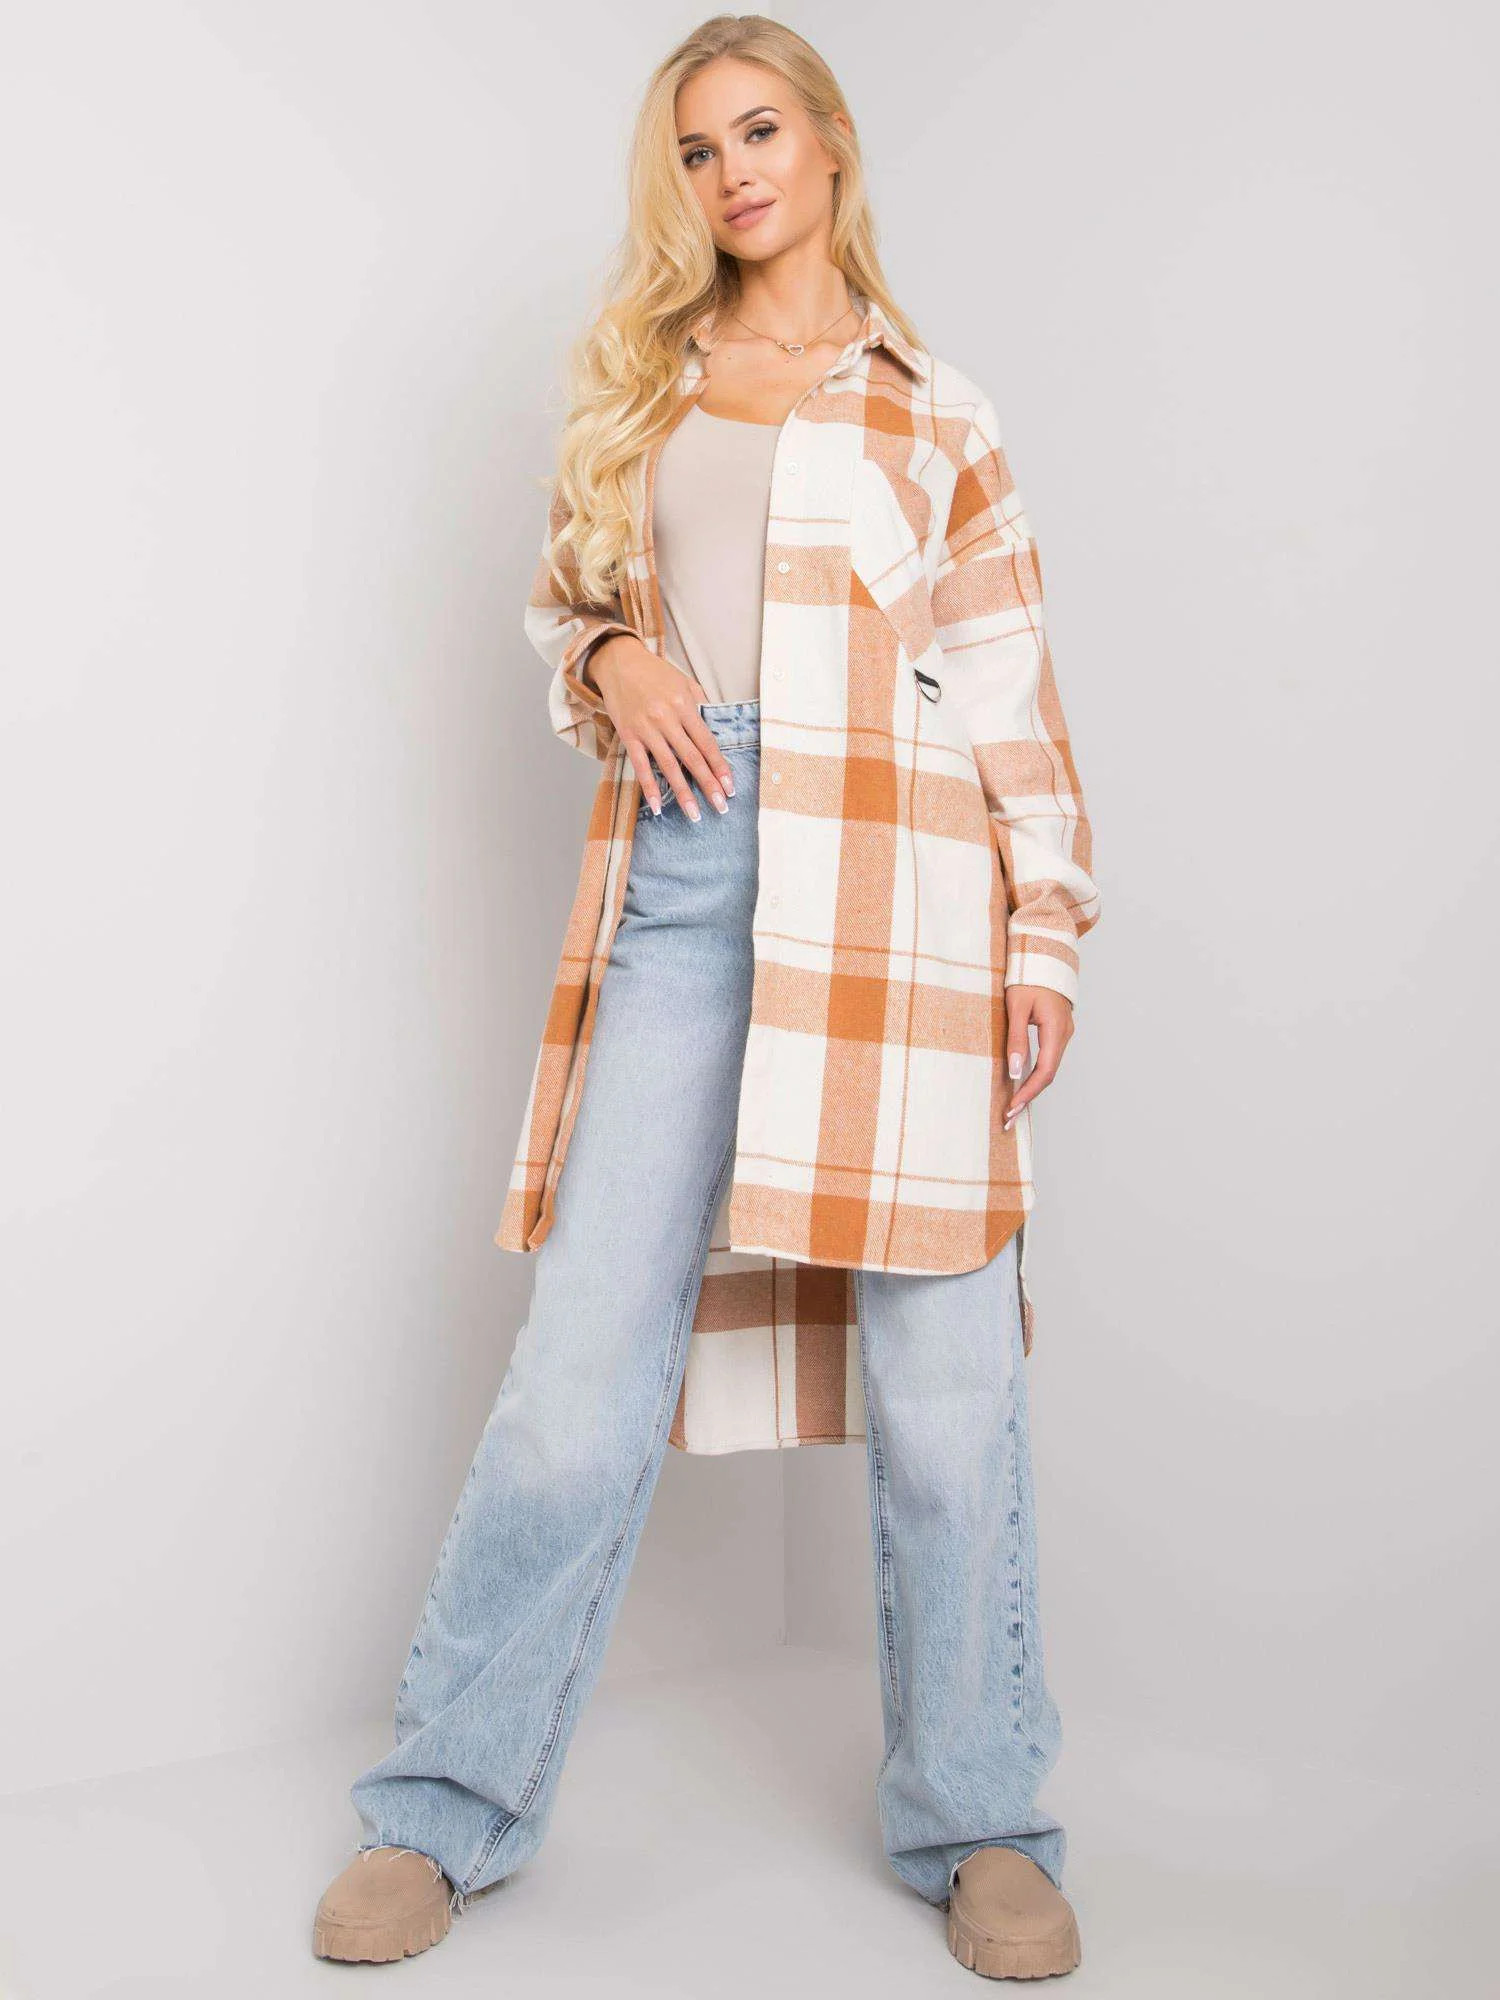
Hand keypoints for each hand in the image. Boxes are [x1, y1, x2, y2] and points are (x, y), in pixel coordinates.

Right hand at [589, 635, 732, 819]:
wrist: (619, 662)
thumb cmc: (655, 673)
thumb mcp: (685, 682)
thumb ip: (700, 705)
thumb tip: (715, 730)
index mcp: (684, 705)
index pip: (707, 743)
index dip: (720, 767)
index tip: (730, 787)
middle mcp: (666, 718)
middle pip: (692, 758)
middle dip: (708, 785)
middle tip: (721, 807)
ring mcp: (646, 728)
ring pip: (668, 766)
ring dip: (683, 793)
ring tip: (694, 814)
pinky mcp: (628, 735)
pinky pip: (640, 766)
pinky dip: (648, 787)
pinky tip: (656, 806)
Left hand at [1002, 986, 1074, 1129]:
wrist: (1044, 955)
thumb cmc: (1028, 977)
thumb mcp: (1017, 1006)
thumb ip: (1016, 1039)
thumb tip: (1015, 1071)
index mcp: (1056, 1029)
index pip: (1044, 1071)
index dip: (1028, 1092)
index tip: (1012, 1108)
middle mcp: (1065, 1035)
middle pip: (1048, 1074)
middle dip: (1028, 1097)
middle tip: (1008, 1117)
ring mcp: (1063, 1034)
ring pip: (1049, 1068)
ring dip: (1031, 1088)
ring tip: (1012, 1106)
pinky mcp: (1057, 1032)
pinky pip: (1048, 1059)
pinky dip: (1035, 1074)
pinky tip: (1021, 1085)